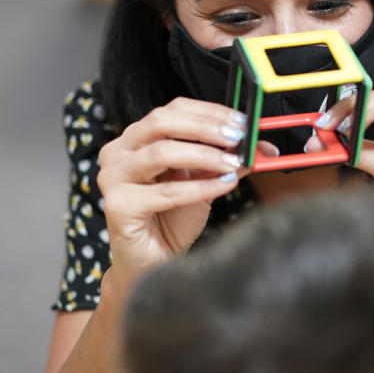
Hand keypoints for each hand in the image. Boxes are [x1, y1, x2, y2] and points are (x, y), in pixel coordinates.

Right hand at [96, 98, 250, 293]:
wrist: (152, 263)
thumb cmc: (172, 220)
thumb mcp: (203, 181)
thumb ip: (224, 160)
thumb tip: (260, 146)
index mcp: (135, 139)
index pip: (172, 110)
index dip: (209, 111)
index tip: (241, 121)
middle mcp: (118, 152)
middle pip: (161, 122)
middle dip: (205, 127)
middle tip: (237, 137)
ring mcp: (113, 178)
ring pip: (161, 152)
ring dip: (204, 155)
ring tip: (233, 164)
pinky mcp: (117, 206)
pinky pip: (165, 192)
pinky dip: (200, 187)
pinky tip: (224, 185)